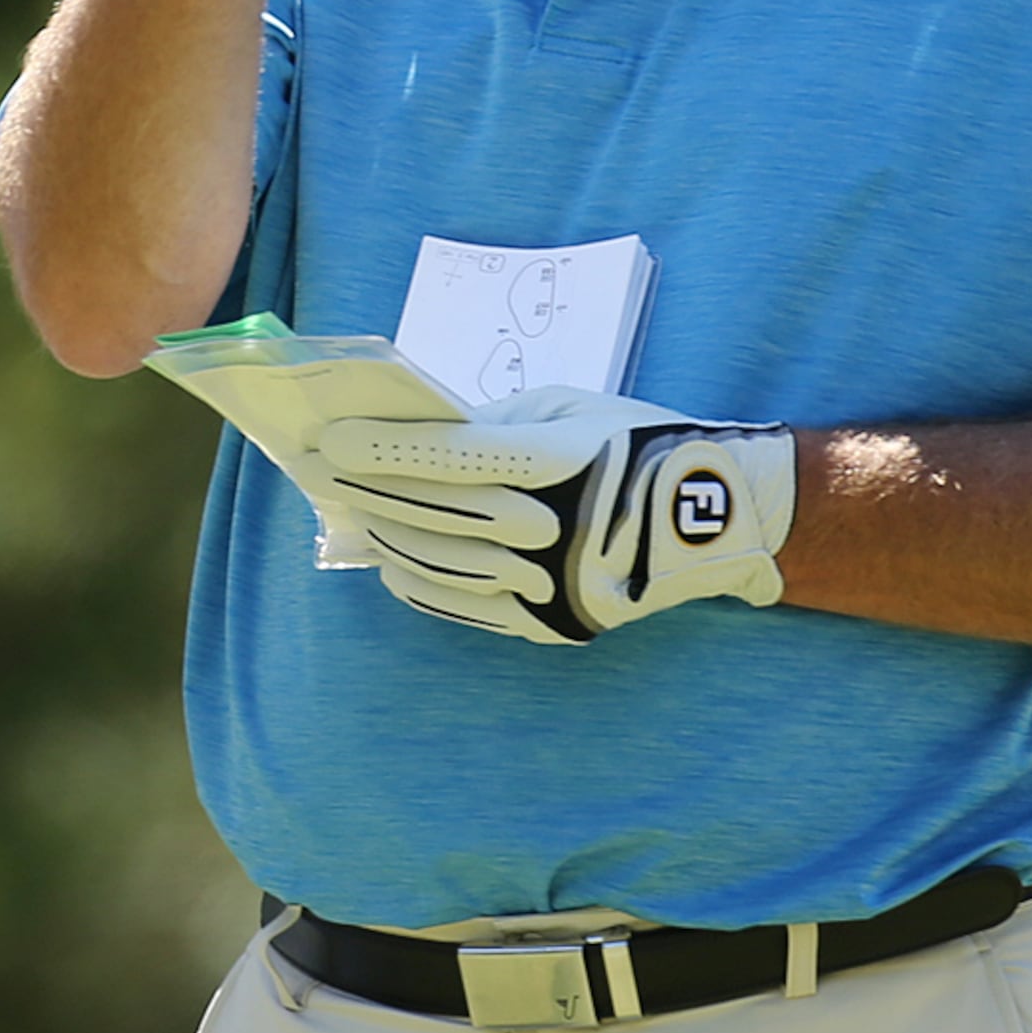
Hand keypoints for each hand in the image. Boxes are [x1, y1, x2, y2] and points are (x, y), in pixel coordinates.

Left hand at [318, 386, 797, 645]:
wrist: (716, 519)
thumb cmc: (633, 443)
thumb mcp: (568, 409)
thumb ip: (492, 424)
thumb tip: (415, 439)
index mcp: (564, 462)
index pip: (456, 458)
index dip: (389, 451)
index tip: (331, 440)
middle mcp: (558, 528)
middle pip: (438, 513)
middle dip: (367, 491)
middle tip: (315, 472)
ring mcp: (554, 584)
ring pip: (444, 563)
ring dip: (386, 536)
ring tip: (350, 513)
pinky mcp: (553, 623)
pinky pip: (467, 606)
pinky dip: (421, 583)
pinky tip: (393, 560)